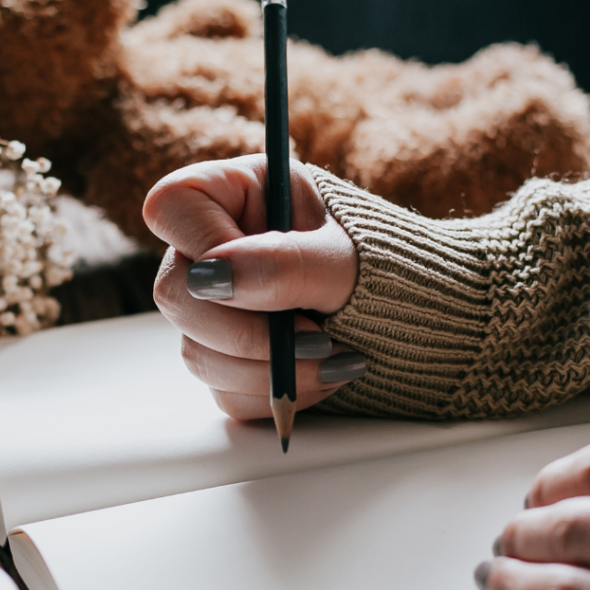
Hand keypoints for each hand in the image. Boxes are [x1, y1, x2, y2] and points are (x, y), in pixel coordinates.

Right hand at [143, 155, 359, 418]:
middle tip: (313, 336)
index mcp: (233, 195)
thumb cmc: (385, 268)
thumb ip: (286, 264)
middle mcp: (211, 252)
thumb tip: (215, 277)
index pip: (174, 207)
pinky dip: (274, 394)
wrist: (416, 322)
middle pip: (175, 295)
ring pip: (199, 354)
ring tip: (334, 360)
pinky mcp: (227, 361)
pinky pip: (225, 391)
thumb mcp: (345, 257)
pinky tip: (319, 377)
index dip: (204, 249)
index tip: (259, 284)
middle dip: (246, 332)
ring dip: (269, 371)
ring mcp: (214, 311)